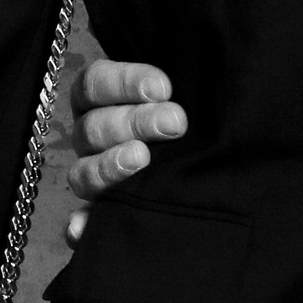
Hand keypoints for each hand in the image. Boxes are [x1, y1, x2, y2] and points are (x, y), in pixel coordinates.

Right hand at [62, 58, 187, 246]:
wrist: (222, 166)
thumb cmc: (201, 121)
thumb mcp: (191, 94)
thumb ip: (179, 81)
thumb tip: (173, 76)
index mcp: (103, 100)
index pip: (95, 83)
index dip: (124, 82)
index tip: (164, 87)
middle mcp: (94, 137)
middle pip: (93, 127)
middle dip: (134, 122)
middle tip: (175, 123)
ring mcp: (94, 176)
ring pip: (83, 172)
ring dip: (110, 166)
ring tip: (142, 159)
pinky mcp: (100, 215)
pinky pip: (81, 224)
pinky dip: (81, 226)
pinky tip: (84, 226)